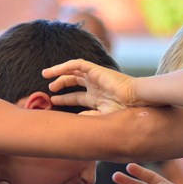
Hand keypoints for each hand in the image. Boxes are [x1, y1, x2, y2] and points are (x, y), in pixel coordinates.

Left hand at [42, 59, 156, 113]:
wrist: (136, 100)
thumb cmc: (125, 111)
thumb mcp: (103, 118)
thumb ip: (88, 118)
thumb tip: (74, 120)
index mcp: (97, 98)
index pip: (77, 97)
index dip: (64, 99)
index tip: (53, 102)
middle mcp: (95, 86)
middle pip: (73, 81)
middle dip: (60, 84)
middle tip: (49, 90)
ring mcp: (96, 77)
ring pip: (73, 70)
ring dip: (58, 72)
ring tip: (46, 75)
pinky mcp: (96, 70)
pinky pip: (77, 64)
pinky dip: (65, 66)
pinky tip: (55, 71)